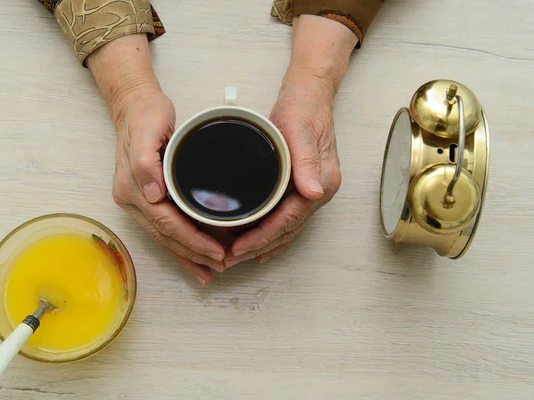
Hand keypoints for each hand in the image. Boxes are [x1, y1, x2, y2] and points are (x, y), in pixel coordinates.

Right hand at [87, 35, 224, 284]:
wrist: (134, 107)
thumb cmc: (146, 115)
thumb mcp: (147, 129)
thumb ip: (145, 162)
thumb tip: (153, 195)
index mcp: (132, 188)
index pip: (166, 223)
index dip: (192, 241)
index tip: (217, 252)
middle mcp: (133, 200)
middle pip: (166, 237)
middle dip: (194, 254)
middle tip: (221, 266)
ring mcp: (138, 202)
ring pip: (165, 238)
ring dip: (187, 257)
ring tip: (210, 271)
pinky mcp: (146, 200)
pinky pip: (163, 229)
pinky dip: (179, 246)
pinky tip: (193, 258)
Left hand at [225, 15, 357, 266]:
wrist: (310, 94)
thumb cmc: (303, 108)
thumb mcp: (301, 130)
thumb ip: (308, 161)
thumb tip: (314, 193)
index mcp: (321, 183)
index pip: (289, 221)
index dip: (263, 238)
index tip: (238, 250)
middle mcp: (319, 191)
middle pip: (287, 231)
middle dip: (257, 249)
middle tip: (228, 261)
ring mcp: (312, 191)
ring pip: (286, 229)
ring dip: (262, 246)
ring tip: (235, 257)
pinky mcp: (301, 187)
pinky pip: (285, 218)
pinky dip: (270, 234)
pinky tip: (255, 243)